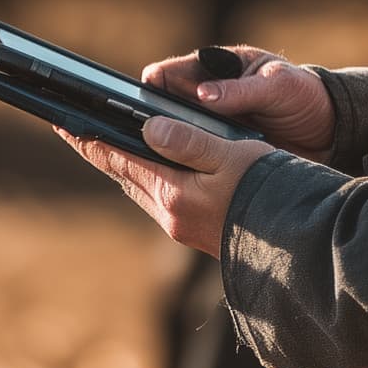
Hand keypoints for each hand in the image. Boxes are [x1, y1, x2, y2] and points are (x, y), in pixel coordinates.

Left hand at [57, 119, 275, 258]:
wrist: (302, 243)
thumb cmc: (271, 190)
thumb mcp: (231, 155)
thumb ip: (187, 142)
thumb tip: (147, 129)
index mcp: (175, 196)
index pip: (121, 160)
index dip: (91, 140)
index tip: (65, 124)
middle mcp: (172, 217)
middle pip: (126, 177)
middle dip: (102, 152)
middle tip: (76, 131)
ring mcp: (184, 229)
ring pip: (141, 190)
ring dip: (123, 167)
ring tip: (106, 146)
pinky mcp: (198, 233)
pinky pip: (159, 200)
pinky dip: (146, 180)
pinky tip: (151, 171)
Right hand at [142, 44, 332, 158]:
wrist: (329, 130)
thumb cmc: (302, 94)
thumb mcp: (277, 86)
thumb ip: (241, 90)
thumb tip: (203, 95)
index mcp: (214, 70)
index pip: (168, 75)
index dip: (152, 88)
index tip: (144, 105)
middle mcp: (204, 99)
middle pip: (161, 111)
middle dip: (151, 125)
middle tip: (143, 142)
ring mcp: (209, 129)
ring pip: (172, 139)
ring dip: (167, 150)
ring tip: (161, 167)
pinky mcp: (218, 155)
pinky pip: (193, 162)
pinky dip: (186, 169)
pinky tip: (182, 183)